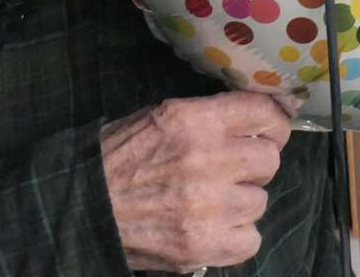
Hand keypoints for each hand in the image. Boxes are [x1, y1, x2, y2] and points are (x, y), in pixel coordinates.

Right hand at [100, 91, 291, 272]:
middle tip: (232, 170)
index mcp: (194, 121)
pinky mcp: (205, 245)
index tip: (272, 130)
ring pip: (259, 201)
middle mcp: (208, 160)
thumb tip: (254, 119)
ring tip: (212, 201)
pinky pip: (251, 239)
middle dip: (253, 164)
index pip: (262, 113)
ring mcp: (209, 206)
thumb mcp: (161, 116)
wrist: (85, 207)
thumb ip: (208, 117)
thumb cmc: (120, 157)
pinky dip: (235, 235)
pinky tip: (212, 226)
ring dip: (241, 201)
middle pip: (269, 159)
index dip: (274, 122)